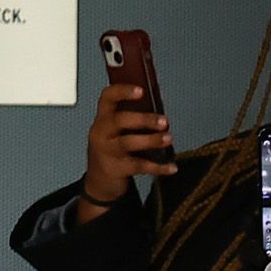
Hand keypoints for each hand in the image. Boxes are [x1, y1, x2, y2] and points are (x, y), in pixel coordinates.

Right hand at [79, 76, 172, 205]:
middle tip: (164, 121)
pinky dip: (157, 167)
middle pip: (119, 120)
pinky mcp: (115, 169)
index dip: (123, 91)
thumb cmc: (113, 148)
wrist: (99, 179)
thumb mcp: (116, 130)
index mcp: (104, 118)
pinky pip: (138, 166)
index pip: (108, 97)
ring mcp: (107, 151)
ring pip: (127, 143)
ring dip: (151, 140)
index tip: (141, 91)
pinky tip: (171, 167)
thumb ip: (134, 118)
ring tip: (168, 139)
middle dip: (143, 119)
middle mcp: (101, 132)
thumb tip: (161, 111)